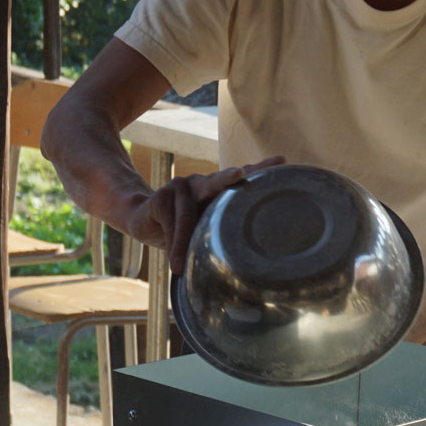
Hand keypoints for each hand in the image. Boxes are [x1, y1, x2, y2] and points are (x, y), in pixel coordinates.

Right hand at [129, 157, 285, 272]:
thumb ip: (220, 231)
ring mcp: (181, 187)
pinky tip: (173, 261)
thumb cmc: (183, 227)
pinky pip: (171, 225)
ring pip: (188, 218)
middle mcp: (202, 183)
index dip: (263, 168)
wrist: (143, 220)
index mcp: (218, 190)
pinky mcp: (161, 198)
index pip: (244, 176)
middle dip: (229, 177)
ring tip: (181, 265)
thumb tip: (247, 261)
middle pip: (217, 181)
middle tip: (239, 174)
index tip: (282, 160)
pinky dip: (173, 245)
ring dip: (185, 244)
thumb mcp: (204, 227)